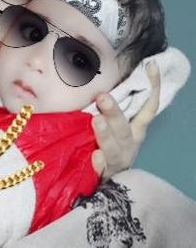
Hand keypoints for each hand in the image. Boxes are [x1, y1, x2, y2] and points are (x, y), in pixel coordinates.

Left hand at [92, 62, 160, 179]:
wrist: (108, 180)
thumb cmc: (110, 145)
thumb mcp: (117, 125)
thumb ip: (112, 106)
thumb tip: (100, 78)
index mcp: (136, 129)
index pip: (148, 106)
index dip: (152, 87)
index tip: (150, 66)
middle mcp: (130, 143)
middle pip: (124, 127)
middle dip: (114, 112)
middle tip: (103, 97)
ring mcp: (118, 160)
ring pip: (113, 148)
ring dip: (105, 135)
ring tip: (96, 121)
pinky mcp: (105, 175)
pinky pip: (101, 170)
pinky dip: (98, 163)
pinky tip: (94, 156)